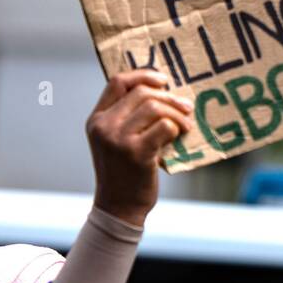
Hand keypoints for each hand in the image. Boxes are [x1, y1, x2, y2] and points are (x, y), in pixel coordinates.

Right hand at [86, 70, 193, 226]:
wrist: (119, 207)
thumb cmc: (125, 171)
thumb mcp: (115, 141)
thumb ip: (128, 117)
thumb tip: (162, 91)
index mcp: (96, 119)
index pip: (117, 82)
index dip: (143, 75)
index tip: (164, 80)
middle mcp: (103, 126)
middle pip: (142, 93)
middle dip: (169, 97)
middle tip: (186, 108)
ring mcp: (117, 139)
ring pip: (154, 107)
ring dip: (177, 114)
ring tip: (186, 125)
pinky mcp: (135, 152)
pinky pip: (165, 126)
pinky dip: (176, 128)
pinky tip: (179, 137)